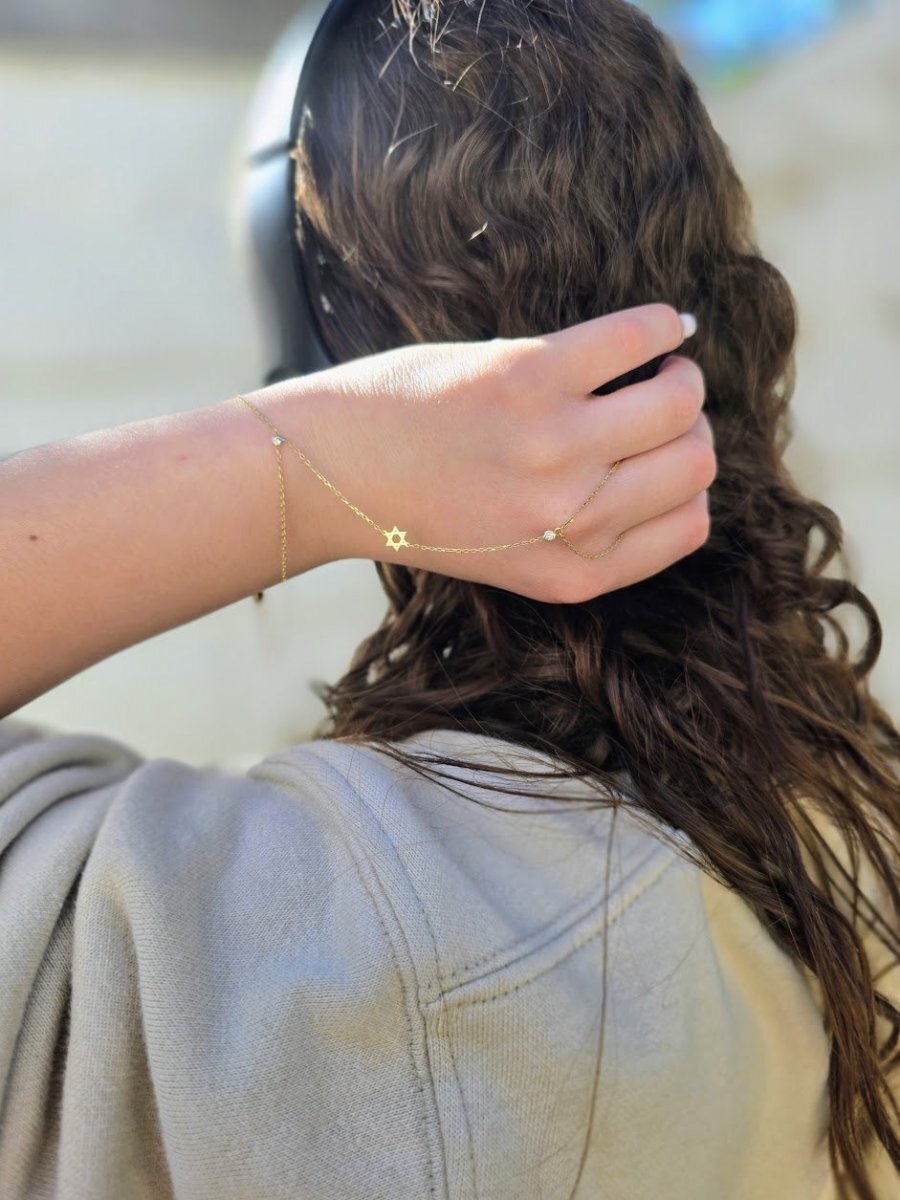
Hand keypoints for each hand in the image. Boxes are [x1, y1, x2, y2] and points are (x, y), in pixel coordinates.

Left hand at [256, 303, 714, 604]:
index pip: (690, 524)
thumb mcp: (515, 555)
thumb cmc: (420, 508)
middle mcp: (571, 521)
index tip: (661, 455)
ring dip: (681, 374)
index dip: (686, 484)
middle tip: (658, 404)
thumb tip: (675, 460)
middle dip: (689, 429)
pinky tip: (657, 326)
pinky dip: (661, 324)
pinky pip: (637, 337)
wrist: (328, 474)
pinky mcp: (528, 378)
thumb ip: (590, 530)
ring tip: (653, 365)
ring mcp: (553, 448)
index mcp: (573, 573)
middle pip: (695, 464)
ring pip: (681, 402)